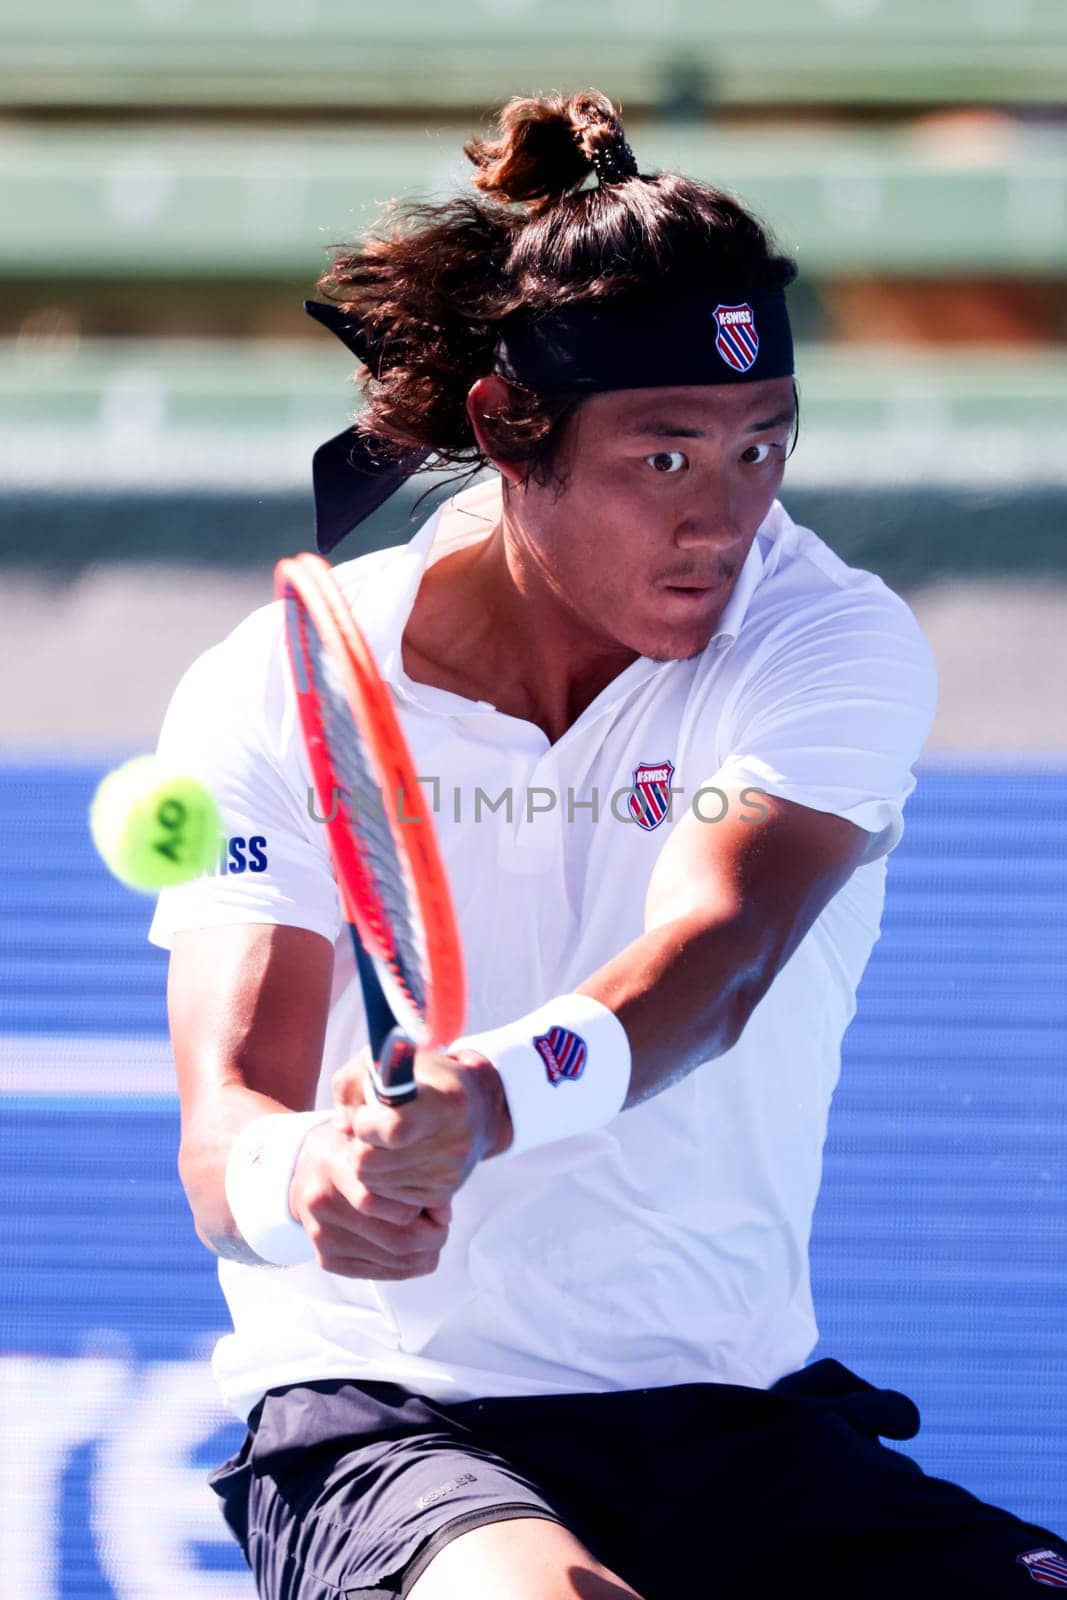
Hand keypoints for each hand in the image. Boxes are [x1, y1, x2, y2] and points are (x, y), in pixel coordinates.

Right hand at [288, 1116, 451, 1279]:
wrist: (310, 1170)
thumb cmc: (355, 1151)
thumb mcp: (379, 1143)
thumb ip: (412, 1170)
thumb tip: (444, 1212)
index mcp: (335, 1164)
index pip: (391, 1200)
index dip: (427, 1207)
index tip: (440, 1202)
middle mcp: (322, 1202)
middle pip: (397, 1238)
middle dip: (433, 1237)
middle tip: (443, 1225)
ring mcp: (322, 1235)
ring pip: (393, 1261)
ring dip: (424, 1255)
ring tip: (433, 1236)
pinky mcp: (327, 1259)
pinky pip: (380, 1274)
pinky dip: (407, 1267)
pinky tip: (416, 1252)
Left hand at [329, 1044, 512, 1212]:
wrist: (478, 1106)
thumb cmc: (423, 1078)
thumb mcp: (387, 1061)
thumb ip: (352, 1082)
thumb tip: (342, 1126)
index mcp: (445, 1101)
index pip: (393, 1129)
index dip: (365, 1124)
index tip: (366, 1113)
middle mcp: (453, 1142)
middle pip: (370, 1163)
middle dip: (358, 1146)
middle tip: (370, 1131)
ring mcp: (449, 1173)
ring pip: (372, 1184)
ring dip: (368, 1164)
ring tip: (384, 1143)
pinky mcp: (442, 1195)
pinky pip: (388, 1198)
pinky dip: (383, 1180)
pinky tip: (397, 1158)